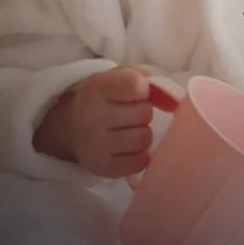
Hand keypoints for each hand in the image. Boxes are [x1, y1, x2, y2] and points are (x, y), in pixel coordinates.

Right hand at [33, 65, 154, 178]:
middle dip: (144, 112)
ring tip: (131, 130)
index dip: (144, 89)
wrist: (71, 125)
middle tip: (132, 113)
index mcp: (98, 88)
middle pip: (144, 113)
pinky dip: (141, 155)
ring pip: (143, 139)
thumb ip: (146, 80)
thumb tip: (172, 101)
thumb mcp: (118, 76)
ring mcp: (96, 145)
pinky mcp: (102, 168)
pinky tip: (130, 147)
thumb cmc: (105, 96)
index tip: (137, 93)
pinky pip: (139, 163)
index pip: (135, 85)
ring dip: (143, 133)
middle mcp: (93, 116)